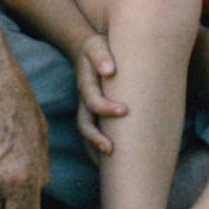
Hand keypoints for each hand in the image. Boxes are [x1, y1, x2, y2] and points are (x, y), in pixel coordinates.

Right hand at [74, 33, 125, 155]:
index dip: (106, 108)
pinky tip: (110, 163)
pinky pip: (92, 133)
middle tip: (112, 150)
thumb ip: (102, 56)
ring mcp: (86, 108)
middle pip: (85, 124)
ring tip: (111, 162)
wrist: (92, 48)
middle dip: (96, 138)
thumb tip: (110, 70)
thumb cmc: (100, 46)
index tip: (124, 111)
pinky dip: (96, 149)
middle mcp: (84, 100)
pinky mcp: (93, 113)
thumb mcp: (98, 45)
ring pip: (87, 133)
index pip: (93, 101)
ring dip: (95, 148)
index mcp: (86, 84)